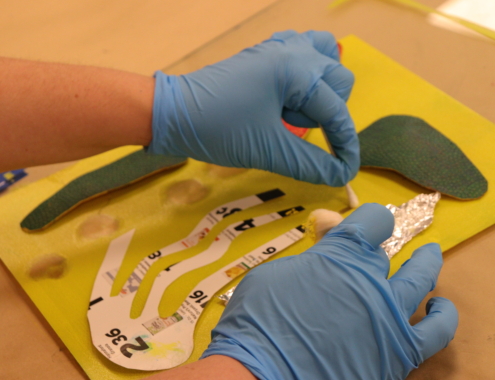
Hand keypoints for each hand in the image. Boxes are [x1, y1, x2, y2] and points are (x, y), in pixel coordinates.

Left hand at [148, 30, 358, 185]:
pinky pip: (302, 55)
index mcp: (296, 69)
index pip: (336, 110)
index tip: (345, 170)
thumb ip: (310, 164)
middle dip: (329, 112)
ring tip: (292, 113)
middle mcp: (293, 50)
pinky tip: (287, 98)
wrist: (175, 113)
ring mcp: (278, 47)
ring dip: (321, 92)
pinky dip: (305, 79)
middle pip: (339, 80)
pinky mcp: (266, 55)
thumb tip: (341, 175)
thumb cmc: (219, 128)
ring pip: (324, 62)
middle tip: (297, 131)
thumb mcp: (268, 150)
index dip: (345, 144)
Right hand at [201, 203, 457, 379]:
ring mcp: (390, 315)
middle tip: (374, 248)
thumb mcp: (274, 274)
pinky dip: (442, 315)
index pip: (371, 220)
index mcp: (341, 255)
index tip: (365, 224)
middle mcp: (371, 278)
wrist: (264, 378)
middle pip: (386, 251)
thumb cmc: (259, 321)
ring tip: (428, 257)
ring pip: (420, 278)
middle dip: (378, 245)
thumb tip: (326, 252)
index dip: (368, 218)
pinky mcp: (400, 352)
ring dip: (425, 264)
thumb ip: (308, 260)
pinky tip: (437, 307)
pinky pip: (436, 330)